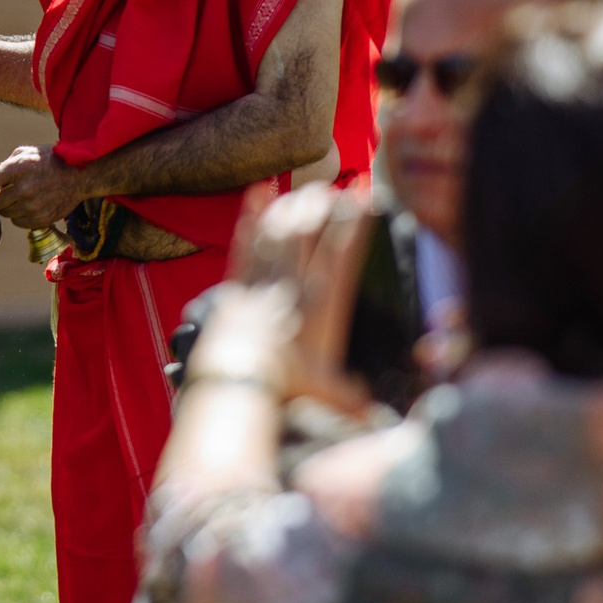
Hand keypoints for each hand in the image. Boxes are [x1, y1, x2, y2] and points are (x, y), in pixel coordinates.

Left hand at [0, 144, 88, 230]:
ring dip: (7, 206)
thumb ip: (4, 167)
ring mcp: (33, 206)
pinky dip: (20, 215)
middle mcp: (24, 189)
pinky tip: (30, 204)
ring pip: (5, 214)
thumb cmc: (49, 160)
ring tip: (21, 195)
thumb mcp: (25, 153)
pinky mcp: (41, 219)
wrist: (80, 174)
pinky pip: (19, 223)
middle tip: (0, 191)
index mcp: (17, 168)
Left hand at [213, 184, 371, 412]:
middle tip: (333, 189)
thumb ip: (348, 400)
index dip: (353, 225)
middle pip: (308, 236)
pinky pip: (245, 245)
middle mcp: (292, 288)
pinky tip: (257, 193)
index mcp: (320, 307)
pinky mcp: (236, 286)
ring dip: (291, 208)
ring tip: (305, 190)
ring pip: (278, 234)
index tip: (363, 199)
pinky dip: (251, 217)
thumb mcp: (323, 395)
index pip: (341, 256)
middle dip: (322, 208)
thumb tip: (367, 414)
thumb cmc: (281, 388)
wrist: (235, 381)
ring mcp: (262, 284)